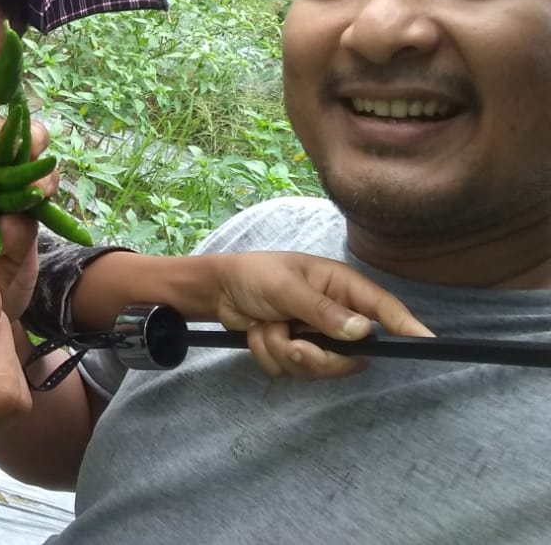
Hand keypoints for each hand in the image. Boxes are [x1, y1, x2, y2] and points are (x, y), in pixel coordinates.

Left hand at [0, 116, 52, 318]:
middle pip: (0, 158)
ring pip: (18, 191)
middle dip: (21, 151)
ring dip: (30, 186)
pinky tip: (7, 232)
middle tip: (39, 147)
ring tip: (38, 187)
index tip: (12, 122)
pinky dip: (19, 227)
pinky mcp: (4, 255)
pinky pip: (20, 231)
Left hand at [208, 252, 433, 378]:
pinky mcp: (298, 352)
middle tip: (291, 342)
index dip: (407, 327)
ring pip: (318, 369)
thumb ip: (322, 311)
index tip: (428, 343)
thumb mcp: (286, 287)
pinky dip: (270, 355)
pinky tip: (259, 333)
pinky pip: (293, 371)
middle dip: (316, 357)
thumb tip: (362, 332)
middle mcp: (337, 316)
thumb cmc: (256, 275)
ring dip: (283, 351)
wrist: (219, 291)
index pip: (384, 310)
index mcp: (342, 288)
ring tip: (266, 327)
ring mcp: (318, 337)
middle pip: (352, 357)